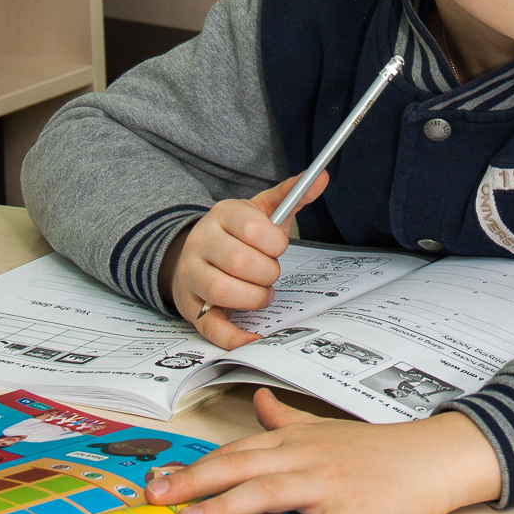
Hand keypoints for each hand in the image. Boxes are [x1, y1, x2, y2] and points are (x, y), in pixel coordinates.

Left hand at [144, 388, 502, 513]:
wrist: (432, 457)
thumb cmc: (377, 449)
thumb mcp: (325, 429)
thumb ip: (286, 420)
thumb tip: (255, 399)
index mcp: (295, 442)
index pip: (236, 452)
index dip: (196, 467)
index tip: (157, 481)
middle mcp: (304, 459)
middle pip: (242, 467)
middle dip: (196, 482)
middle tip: (157, 499)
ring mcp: (329, 485)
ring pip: (271, 493)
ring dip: (229, 507)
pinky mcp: (356, 513)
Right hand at [159, 171, 328, 348]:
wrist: (192, 254)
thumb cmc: (236, 235)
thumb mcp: (260, 210)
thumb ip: (291, 195)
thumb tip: (322, 177)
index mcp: (222, 215)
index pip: (253, 227)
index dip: (275, 243)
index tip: (277, 248)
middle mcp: (201, 242)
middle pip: (240, 261)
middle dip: (267, 273)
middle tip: (270, 274)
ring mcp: (191, 275)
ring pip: (223, 290)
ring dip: (253, 297)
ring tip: (261, 294)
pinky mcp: (191, 307)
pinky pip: (210, 327)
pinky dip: (235, 337)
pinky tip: (254, 336)